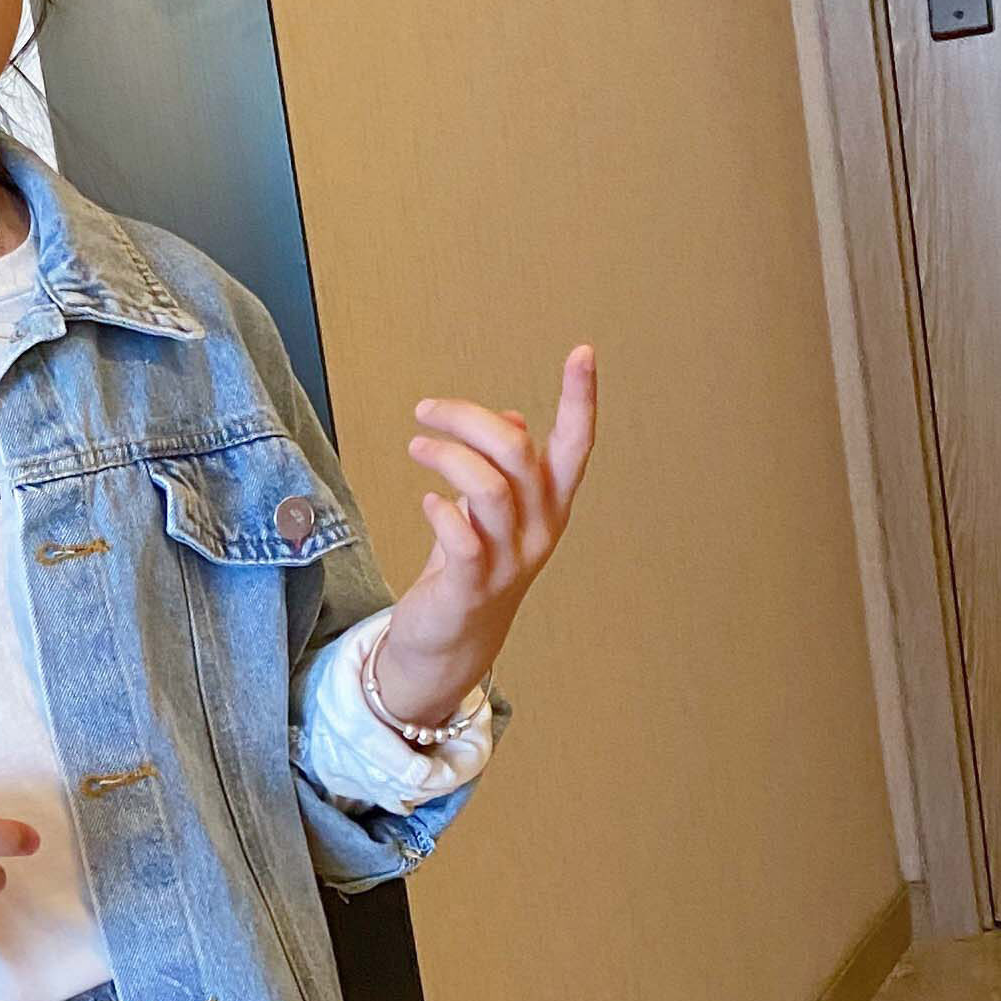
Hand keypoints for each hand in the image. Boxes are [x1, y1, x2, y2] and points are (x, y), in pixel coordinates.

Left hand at [372, 344, 598, 727]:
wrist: (448, 647)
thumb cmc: (469, 573)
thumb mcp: (493, 514)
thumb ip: (507, 469)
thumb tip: (513, 417)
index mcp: (549, 507)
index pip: (576, 445)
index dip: (581, 399)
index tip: (583, 353)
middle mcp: (538, 531)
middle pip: (519, 453)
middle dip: (470, 419)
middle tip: (428, 410)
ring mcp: (507, 561)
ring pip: (489, 488)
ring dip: (446, 456)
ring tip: (417, 446)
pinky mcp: (470, 585)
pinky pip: (461, 536)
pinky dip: (440, 509)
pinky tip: (427, 500)